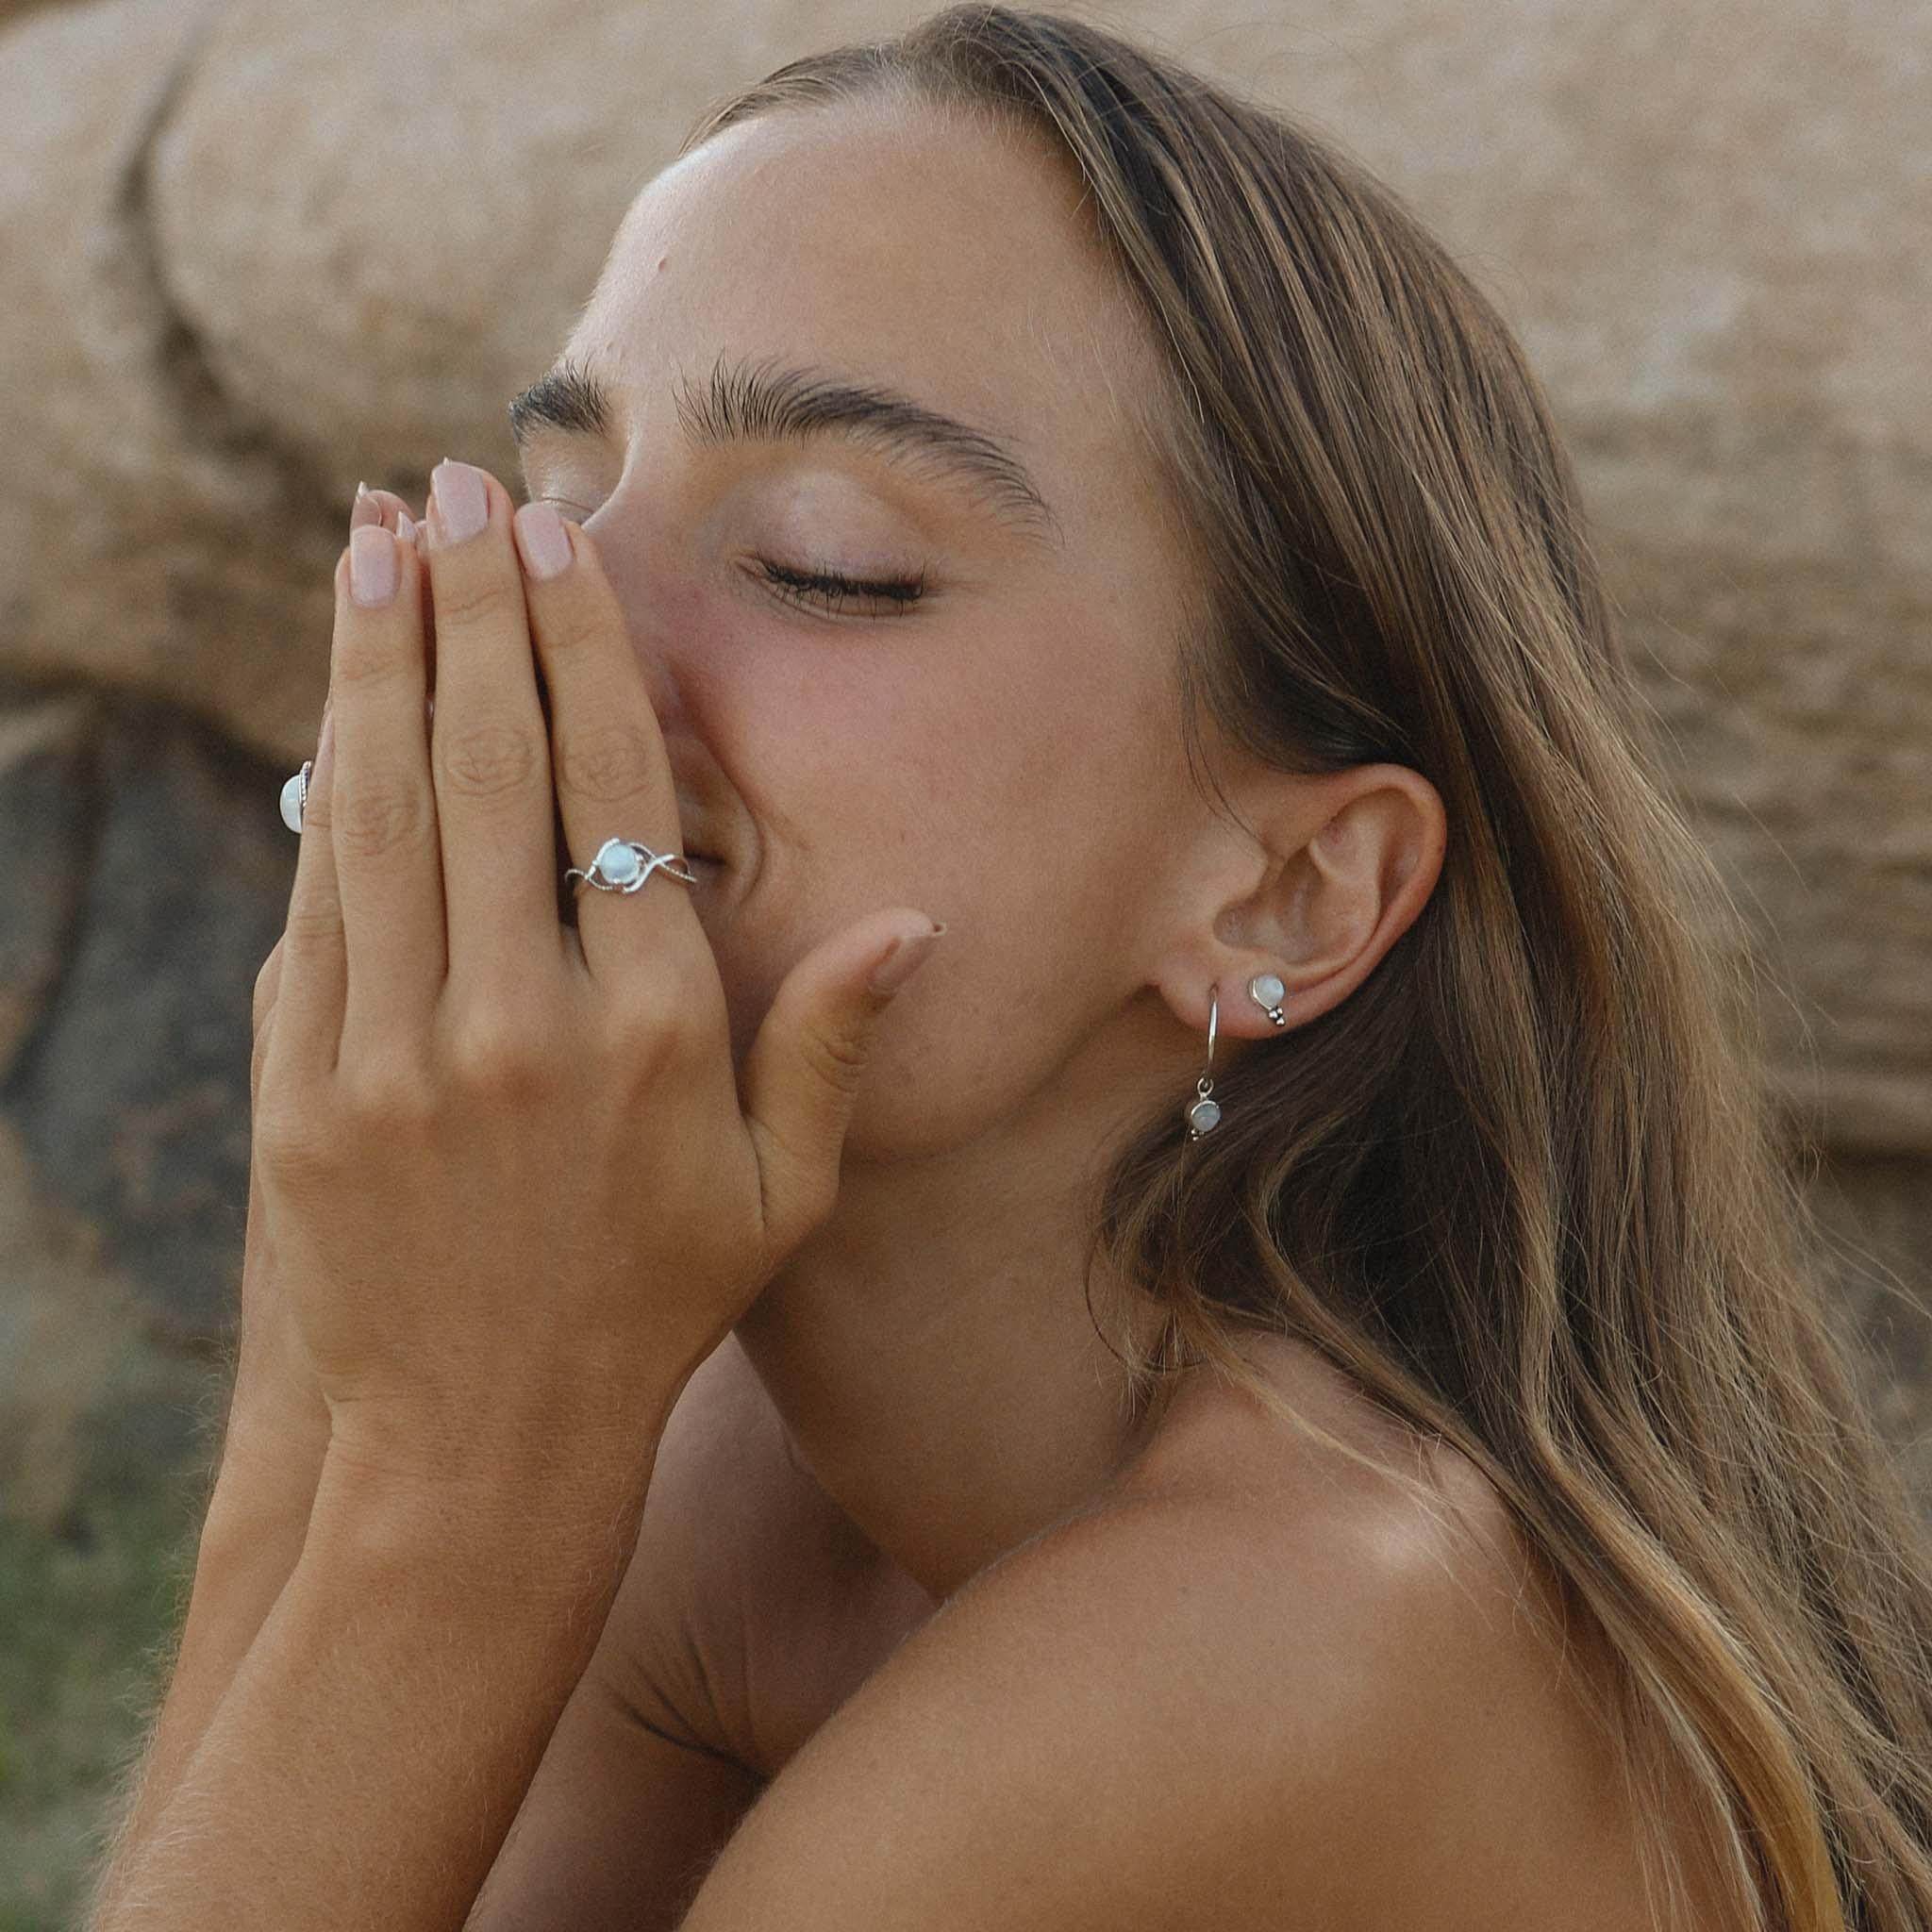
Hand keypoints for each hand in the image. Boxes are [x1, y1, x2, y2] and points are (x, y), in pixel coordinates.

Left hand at [251, 462, 941, 1499]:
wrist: (471, 1450)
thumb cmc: (648, 1313)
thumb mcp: (779, 1197)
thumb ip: (830, 1044)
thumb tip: (912, 918)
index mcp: (654, 1034)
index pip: (610, 789)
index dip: (580, 649)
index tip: (558, 542)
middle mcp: (521, 1022)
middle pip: (490, 759)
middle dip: (473, 604)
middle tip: (456, 487)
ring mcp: (396, 1051)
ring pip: (387, 804)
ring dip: (381, 658)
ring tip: (377, 541)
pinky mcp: (306, 1084)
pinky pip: (323, 897)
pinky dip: (330, 783)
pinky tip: (338, 702)